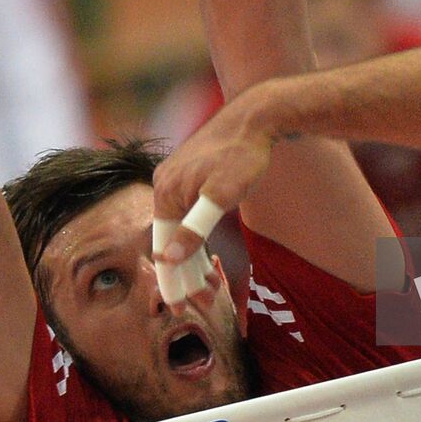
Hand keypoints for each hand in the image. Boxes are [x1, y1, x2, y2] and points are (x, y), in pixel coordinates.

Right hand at [151, 83, 277, 311]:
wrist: (257, 116)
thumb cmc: (242, 154)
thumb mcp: (220, 196)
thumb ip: (194, 228)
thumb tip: (168, 258)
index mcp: (166, 190)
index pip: (163, 245)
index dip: (171, 278)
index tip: (178, 305)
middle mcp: (165, 183)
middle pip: (170, 237)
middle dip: (184, 272)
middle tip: (201, 300)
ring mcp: (178, 177)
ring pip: (180, 226)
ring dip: (192, 255)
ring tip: (207, 283)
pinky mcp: (192, 173)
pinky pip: (188, 212)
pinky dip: (196, 234)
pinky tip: (206, 251)